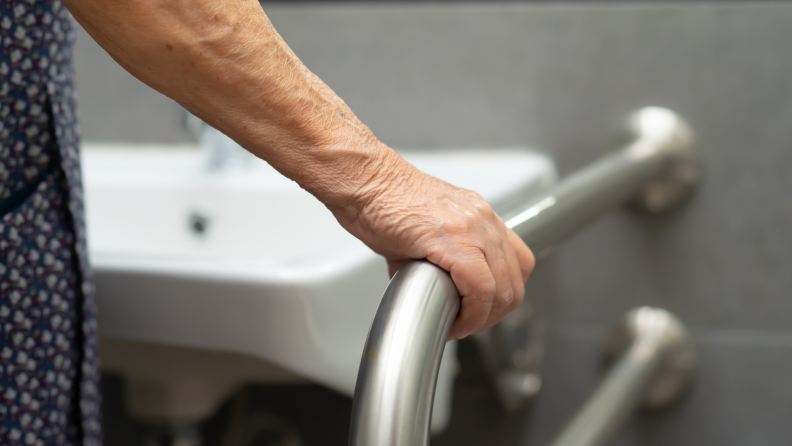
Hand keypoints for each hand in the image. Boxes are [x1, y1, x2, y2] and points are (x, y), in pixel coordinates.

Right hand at [330, 150, 534, 339]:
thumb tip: (432, 291)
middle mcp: (483, 219)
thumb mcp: (424, 230)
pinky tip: (451, 320)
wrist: (365, 182)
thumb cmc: (383, 202)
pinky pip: (480, 289)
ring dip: (482, 318)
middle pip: (515, 282)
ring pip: (502, 289)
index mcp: (480, 216)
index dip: (503, 296)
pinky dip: (471, 315)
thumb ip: (439, 258)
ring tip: (458, 325)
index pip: (518, 263)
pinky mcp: (453, 239)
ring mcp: (473, 227)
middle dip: (492, 315)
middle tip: (466, 324)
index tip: (479, 312)